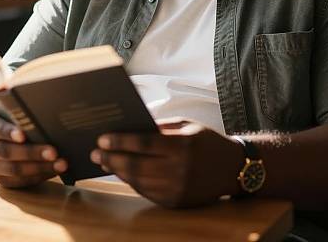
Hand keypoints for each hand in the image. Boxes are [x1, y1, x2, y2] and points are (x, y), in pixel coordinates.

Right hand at [0, 101, 67, 187]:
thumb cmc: (4, 110)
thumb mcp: (3, 102)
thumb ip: (12, 99)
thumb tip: (21, 87)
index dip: (7, 132)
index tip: (24, 134)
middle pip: (6, 152)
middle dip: (31, 153)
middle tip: (54, 151)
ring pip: (13, 170)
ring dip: (39, 168)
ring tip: (61, 163)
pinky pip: (17, 182)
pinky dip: (37, 177)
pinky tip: (53, 170)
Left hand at [90, 119, 243, 207]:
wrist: (232, 168)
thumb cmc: (206, 141)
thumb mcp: (186, 126)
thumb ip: (160, 128)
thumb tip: (131, 129)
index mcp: (182, 145)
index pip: (143, 143)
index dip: (120, 141)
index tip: (102, 138)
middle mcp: (179, 169)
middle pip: (136, 165)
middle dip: (112, 158)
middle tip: (95, 152)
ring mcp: (177, 189)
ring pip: (138, 181)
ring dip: (118, 172)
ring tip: (104, 162)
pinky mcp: (175, 202)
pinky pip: (147, 192)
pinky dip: (131, 182)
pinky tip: (122, 173)